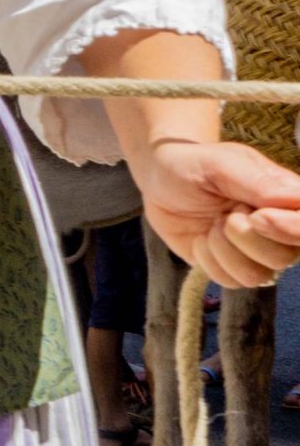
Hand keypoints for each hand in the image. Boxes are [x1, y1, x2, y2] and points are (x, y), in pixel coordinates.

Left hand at [136, 139, 299, 288]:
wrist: (160, 179)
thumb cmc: (194, 165)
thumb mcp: (220, 165)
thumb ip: (257, 182)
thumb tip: (296, 199)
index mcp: (288, 198)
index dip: (292, 229)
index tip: (258, 217)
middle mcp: (280, 229)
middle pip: (285, 256)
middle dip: (246, 237)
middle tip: (226, 214)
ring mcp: (257, 251)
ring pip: (258, 275)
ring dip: (224, 248)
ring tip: (213, 222)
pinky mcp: (232, 267)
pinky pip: (231, 281)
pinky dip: (209, 260)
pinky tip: (202, 237)